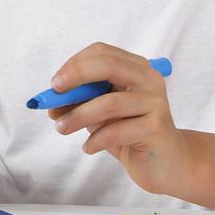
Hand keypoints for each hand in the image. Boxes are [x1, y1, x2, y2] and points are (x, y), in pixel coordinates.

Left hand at [47, 42, 188, 193]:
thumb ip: (78, 102)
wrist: (164, 162)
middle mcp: (149, 80)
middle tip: (54, 95)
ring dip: (78, 116)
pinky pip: (117, 130)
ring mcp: (155, 103)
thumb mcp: (99, 112)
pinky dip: (95, 139)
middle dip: (76, 77)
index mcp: (135, 67)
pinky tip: (87, 147)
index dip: (74, 64)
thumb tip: (50, 104)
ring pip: (109, 102)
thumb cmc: (128, 131)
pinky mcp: (157, 128)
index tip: (54, 84)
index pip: (102, 52)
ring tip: (61, 128)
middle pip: (109, 66)